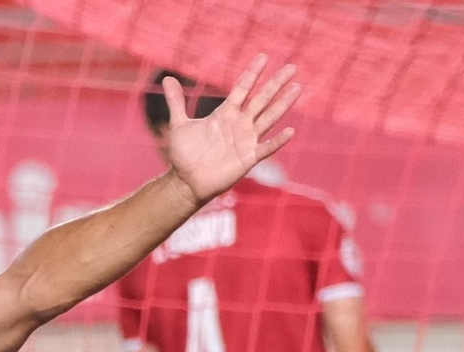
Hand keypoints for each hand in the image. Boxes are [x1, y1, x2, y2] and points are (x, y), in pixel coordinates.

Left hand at [163, 55, 301, 203]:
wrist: (186, 182)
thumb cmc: (184, 155)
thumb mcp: (179, 125)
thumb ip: (176, 102)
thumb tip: (167, 79)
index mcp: (225, 113)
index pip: (243, 88)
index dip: (252, 73)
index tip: (264, 56)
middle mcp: (239, 124)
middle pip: (261, 99)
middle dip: (276, 84)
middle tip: (292, 67)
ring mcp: (246, 140)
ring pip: (269, 118)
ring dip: (283, 104)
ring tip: (297, 88)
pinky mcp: (248, 159)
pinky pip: (266, 148)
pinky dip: (277, 141)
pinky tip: (290, 131)